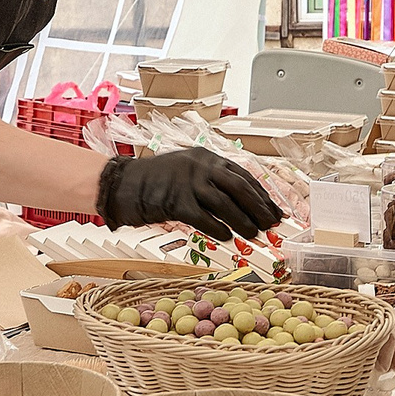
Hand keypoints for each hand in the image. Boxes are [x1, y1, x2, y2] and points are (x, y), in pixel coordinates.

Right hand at [98, 147, 280, 239]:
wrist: (120, 184)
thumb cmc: (154, 183)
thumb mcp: (187, 173)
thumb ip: (210, 183)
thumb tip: (240, 206)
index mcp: (206, 157)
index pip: (243, 176)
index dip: (262, 195)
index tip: (274, 210)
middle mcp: (200, 166)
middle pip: (240, 187)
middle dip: (259, 208)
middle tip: (272, 224)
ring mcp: (187, 182)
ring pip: (225, 204)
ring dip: (243, 222)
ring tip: (253, 235)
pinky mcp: (175, 201)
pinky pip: (204, 218)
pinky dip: (218, 229)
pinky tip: (227, 238)